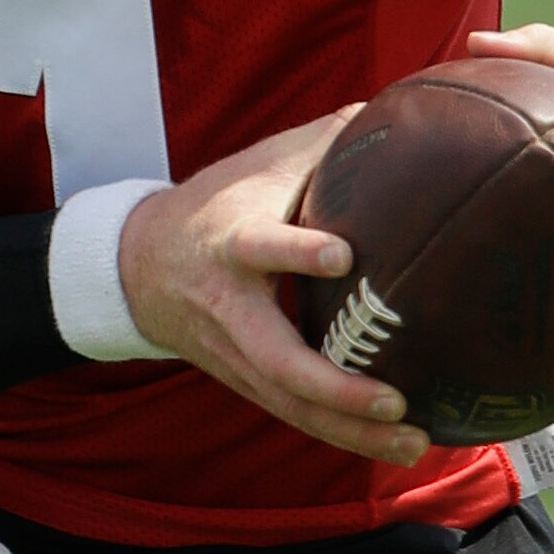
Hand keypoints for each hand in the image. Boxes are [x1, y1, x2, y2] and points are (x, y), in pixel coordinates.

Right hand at [118, 106, 429, 463]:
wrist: (139, 264)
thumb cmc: (217, 203)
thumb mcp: (258, 164)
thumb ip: (323, 142)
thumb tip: (393, 109)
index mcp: (230, 242)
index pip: (260, 245)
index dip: (296, 251)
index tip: (342, 253)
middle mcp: (229, 308)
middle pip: (276, 358)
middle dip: (334, 386)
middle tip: (393, 400)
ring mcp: (235, 353)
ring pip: (291, 403)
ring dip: (351, 430)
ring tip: (413, 440)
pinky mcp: (246, 380)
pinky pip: (296, 415)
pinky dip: (345, 436)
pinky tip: (398, 444)